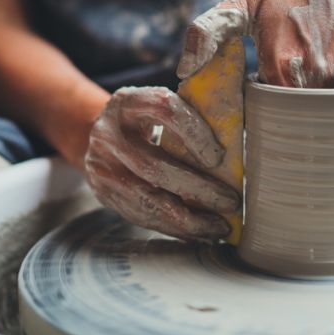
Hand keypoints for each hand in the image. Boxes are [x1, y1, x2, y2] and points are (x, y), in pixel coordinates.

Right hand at [84, 87, 239, 240]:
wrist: (95, 132)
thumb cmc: (144, 118)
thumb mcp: (158, 105)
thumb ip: (190, 114)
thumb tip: (238, 142)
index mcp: (129, 102)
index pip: (164, 110)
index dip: (194, 133)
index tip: (219, 157)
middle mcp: (109, 133)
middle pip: (155, 166)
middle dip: (197, 189)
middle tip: (230, 201)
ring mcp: (101, 166)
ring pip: (146, 199)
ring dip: (187, 219)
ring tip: (218, 227)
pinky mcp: (103, 193)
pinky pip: (140, 216)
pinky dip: (172, 228)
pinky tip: (197, 232)